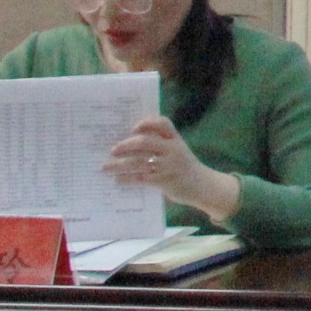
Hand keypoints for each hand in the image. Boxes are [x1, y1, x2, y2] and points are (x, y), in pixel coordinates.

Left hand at [105, 116, 236, 222]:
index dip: (146, 123)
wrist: (204, 187)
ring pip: (138, 162)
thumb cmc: (185, 169)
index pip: (162, 124)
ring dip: (118, 165)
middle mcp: (173, 150)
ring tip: (106, 167)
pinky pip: (139, 178)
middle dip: (125, 145)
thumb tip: (129, 147)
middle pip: (145, 142)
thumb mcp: (178, 153)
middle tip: (113, 150)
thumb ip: (161, 148)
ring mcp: (168, 166)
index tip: (133, 129)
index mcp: (176, 140)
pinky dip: (126, 178)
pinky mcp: (163, 181)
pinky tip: (118, 180)